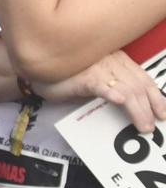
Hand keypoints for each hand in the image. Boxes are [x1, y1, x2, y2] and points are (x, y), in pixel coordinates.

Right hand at [39, 50, 165, 133]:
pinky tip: (118, 100)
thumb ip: (112, 85)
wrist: (36, 71)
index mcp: (117, 59)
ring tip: (143, 126)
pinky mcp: (83, 76)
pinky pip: (100, 85)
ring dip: (137, 110)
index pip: (143, 78)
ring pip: (126, 89)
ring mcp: (97, 67)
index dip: (157, 96)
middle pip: (139, 86)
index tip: (164, 113)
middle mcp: (112, 60)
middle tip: (152, 128)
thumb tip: (132, 105)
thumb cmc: (66, 76)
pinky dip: (111, 93)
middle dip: (150, 108)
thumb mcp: (95, 78)